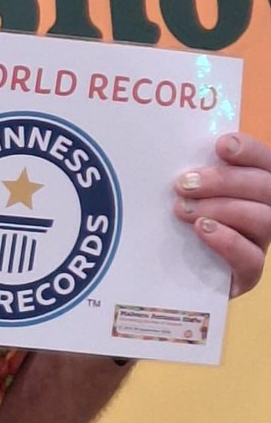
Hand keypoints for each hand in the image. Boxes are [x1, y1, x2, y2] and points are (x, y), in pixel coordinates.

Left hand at [174, 132, 270, 296]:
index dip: (249, 150)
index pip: (264, 162)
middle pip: (265, 187)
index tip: (221, 146)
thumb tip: (167, 151)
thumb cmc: (172, 224)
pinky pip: (251, 259)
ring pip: (263, 219)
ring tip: (182, 209)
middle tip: (183, 184)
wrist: (162, 276)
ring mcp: (258, 244)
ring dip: (221, 208)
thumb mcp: (179, 194)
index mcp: (252, 187)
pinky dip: (228, 240)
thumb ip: (187, 175)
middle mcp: (264, 213)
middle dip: (224, 180)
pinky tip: (202, 230)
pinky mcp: (247, 275)